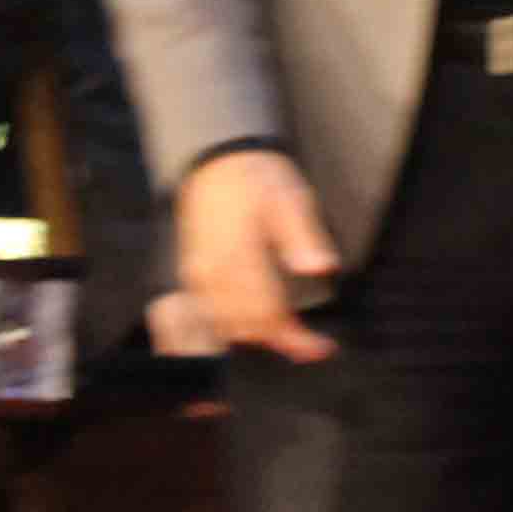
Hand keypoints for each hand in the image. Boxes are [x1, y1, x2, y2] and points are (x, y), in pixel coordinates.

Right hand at [172, 146, 344, 364]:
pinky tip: (247, 334)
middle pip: (245, 327)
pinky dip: (226, 331)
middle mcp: (211, 273)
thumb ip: (301, 235)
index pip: (266, 313)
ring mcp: (196, 277)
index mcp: (237, 255)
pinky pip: (202, 317)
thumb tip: (319, 266)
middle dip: (280, 340)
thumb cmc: (256, 179)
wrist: (216, 163)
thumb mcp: (289, 197)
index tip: (322, 347)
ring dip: (256, 338)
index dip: (296, 338)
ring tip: (290, 338)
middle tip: (312, 345)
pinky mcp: (190, 277)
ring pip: (223, 327)